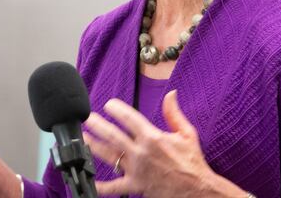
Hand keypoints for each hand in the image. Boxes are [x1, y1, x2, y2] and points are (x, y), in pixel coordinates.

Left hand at [84, 90, 246, 197]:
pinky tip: (89, 179)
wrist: (197, 189)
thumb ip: (174, 113)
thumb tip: (171, 94)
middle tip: (87, 118)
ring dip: (93, 146)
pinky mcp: (136, 186)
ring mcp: (136, 170)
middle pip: (113, 135)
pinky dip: (100, 185)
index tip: (109, 104)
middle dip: (97, 125)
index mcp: (153, 137)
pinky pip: (114, 187)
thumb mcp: (187, 133)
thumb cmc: (192, 162)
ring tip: (83, 138)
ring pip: (109, 156)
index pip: (129, 118)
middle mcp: (141, 152)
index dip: (116, 109)